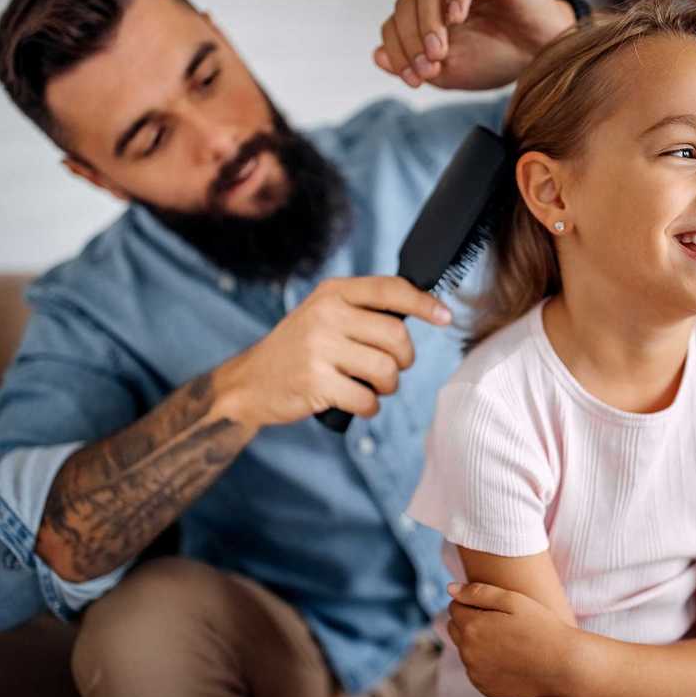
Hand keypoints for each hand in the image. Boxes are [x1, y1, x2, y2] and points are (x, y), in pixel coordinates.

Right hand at [215, 276, 450, 426]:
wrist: (250, 382)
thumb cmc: (299, 349)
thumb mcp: (324, 315)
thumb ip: (363, 309)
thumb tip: (423, 308)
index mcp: (333, 293)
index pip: (390, 289)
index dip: (424, 303)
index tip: (445, 316)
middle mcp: (326, 314)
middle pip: (397, 337)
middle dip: (403, 360)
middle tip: (390, 368)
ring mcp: (319, 348)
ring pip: (386, 371)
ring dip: (386, 387)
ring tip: (369, 386)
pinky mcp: (315, 382)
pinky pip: (367, 400)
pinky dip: (368, 407)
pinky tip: (354, 401)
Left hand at [374, 0, 576, 90]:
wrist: (542, 58)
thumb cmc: (497, 61)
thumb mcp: (451, 74)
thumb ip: (416, 65)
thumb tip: (377, 56)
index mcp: (426, 17)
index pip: (395, 24)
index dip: (398, 52)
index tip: (414, 80)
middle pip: (406, 3)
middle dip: (411, 39)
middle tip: (429, 67)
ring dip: (428, 20)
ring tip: (440, 49)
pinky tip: (457, 17)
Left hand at [446, 581, 576, 696]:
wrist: (563, 664)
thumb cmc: (541, 626)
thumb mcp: (512, 600)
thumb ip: (477, 592)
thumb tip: (449, 589)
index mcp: (472, 627)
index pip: (454, 607)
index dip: (472, 602)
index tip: (494, 606)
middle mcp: (468, 653)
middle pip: (454, 628)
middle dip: (470, 621)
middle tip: (499, 621)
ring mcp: (475, 673)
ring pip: (465, 649)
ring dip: (477, 642)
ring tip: (506, 639)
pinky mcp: (484, 688)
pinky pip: (475, 669)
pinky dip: (485, 662)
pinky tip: (507, 658)